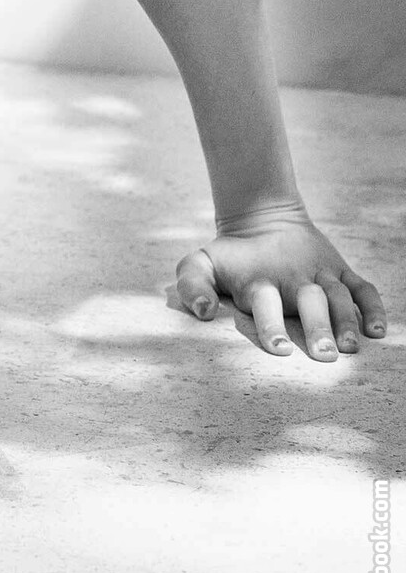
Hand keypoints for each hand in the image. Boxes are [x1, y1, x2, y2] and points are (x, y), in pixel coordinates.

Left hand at [173, 202, 385, 358]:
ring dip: (346, 321)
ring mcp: (320, 274)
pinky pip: (363, 288)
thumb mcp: (201, 263)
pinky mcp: (341, 271)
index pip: (265, 304)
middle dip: (316, 328)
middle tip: (324, 354)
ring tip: (350, 347)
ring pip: (338, 297)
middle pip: (309, 303)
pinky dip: (374, 307)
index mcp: (259, 281)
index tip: (279, 350)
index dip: (271, 326)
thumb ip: (192, 285)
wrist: (263, 218)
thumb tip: (202, 313)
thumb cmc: (231, 256)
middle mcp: (293, 279)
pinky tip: (378, 330)